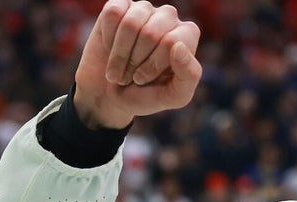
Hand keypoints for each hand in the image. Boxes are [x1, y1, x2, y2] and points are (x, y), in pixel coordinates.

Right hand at [73, 0, 201, 129]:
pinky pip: (113, 13)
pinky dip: (108, 37)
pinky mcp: (119, 6)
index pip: (171, 42)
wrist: (109, 95)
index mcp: (187, 35)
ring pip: (130, 23)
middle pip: (150, 33)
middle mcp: (169, 17)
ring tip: (120, 67)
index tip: (143, 79)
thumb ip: (189, 75)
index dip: (153, 65)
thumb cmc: (147, 96)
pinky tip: (110, 46)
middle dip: (135, 61)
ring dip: (119, 53)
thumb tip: (179, 45)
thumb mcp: (175, 96)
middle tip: (130, 76)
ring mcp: (144, 9)